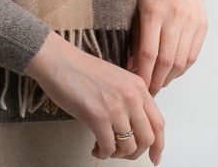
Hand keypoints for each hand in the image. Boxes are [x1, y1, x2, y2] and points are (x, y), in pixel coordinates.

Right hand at [26, 31, 164, 163]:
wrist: (59, 61)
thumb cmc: (81, 70)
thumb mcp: (116, 79)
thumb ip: (130, 99)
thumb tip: (135, 127)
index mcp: (138, 86)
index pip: (158, 123)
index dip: (158, 145)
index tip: (154, 157)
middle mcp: (131, 97)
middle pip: (147, 139)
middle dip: (135, 153)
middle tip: (122, 153)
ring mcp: (116, 107)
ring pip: (129, 146)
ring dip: (118, 154)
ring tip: (106, 148)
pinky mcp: (98, 117)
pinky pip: (109, 148)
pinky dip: (103, 153)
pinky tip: (95, 148)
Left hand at [128, 0, 207, 95]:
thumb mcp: (136, 5)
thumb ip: (135, 35)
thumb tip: (131, 66)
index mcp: (153, 11)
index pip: (149, 53)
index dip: (144, 75)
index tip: (138, 87)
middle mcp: (174, 16)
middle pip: (166, 61)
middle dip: (157, 81)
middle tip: (149, 93)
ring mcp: (191, 21)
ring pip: (182, 61)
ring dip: (170, 78)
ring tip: (159, 83)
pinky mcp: (202, 24)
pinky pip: (193, 54)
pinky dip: (182, 68)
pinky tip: (172, 72)